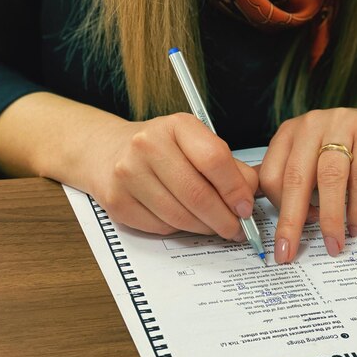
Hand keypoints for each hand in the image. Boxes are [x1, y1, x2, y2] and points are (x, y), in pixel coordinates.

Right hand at [85, 112, 258, 238]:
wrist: (108, 150)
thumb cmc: (163, 149)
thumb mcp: (197, 143)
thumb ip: (228, 167)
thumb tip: (248, 198)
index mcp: (176, 126)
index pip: (214, 159)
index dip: (235, 189)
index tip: (246, 207)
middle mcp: (148, 145)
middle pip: (197, 194)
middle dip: (224, 219)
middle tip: (237, 228)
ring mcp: (128, 173)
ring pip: (179, 216)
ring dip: (204, 228)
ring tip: (215, 226)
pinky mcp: (117, 201)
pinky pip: (160, 227)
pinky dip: (179, 230)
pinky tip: (185, 221)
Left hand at [259, 107, 356, 262]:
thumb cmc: (347, 149)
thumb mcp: (312, 156)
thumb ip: (288, 178)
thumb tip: (262, 210)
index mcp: (290, 133)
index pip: (271, 174)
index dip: (277, 208)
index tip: (285, 233)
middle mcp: (312, 125)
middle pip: (296, 178)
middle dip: (292, 221)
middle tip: (289, 251)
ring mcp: (342, 126)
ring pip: (329, 178)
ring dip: (330, 218)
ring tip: (333, 243)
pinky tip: (355, 226)